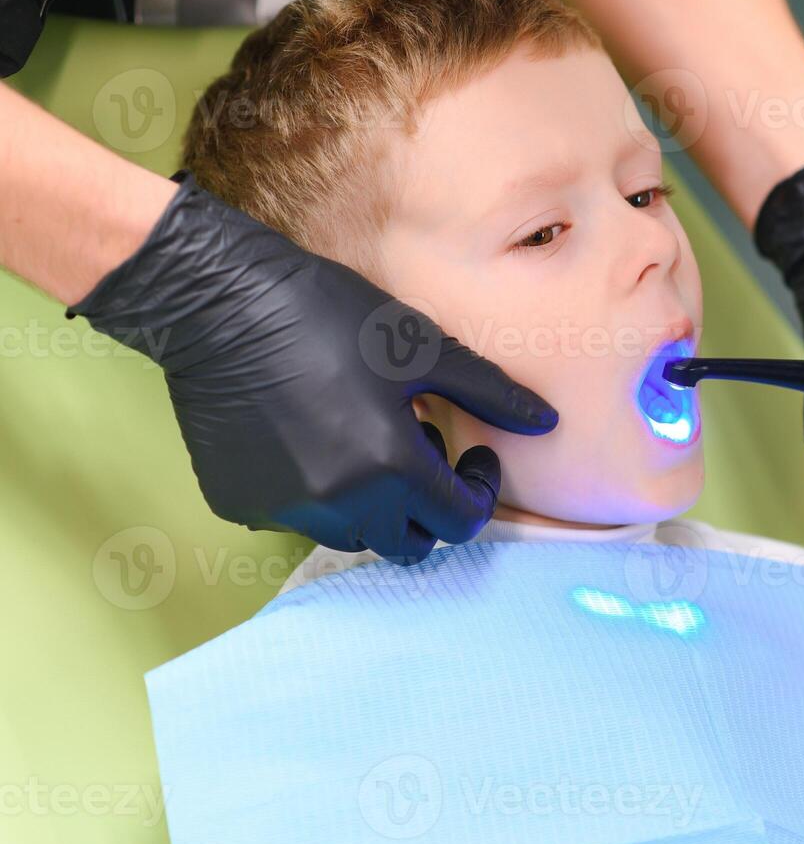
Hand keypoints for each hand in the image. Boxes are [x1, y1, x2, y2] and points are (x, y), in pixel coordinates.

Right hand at [67, 173, 556, 562]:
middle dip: (429, 505)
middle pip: (408, 541)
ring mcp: (283, 509)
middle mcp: (337, 503)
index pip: (459, 522)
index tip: (472, 453)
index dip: (477, 490)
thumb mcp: (423, 348)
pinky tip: (311, 436)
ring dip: (375, 502)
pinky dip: (318, 493)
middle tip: (420, 445)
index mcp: (390, 467)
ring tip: (365, 435)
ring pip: (353, 534)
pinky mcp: (240, 504)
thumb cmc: (330, 315)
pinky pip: (298, 517)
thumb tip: (546, 422)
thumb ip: (491, 394)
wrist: (218, 302)